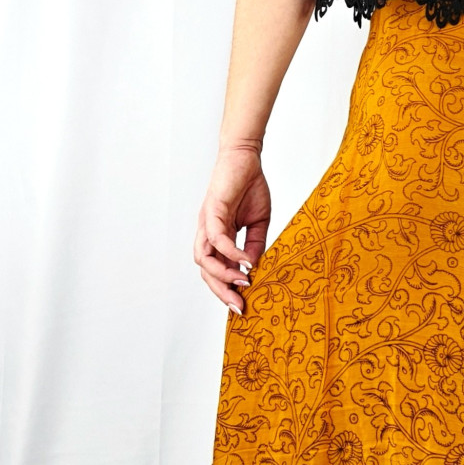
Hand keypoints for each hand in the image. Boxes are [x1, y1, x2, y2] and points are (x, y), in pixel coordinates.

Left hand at [194, 145, 270, 313]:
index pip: (217, 270)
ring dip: (222, 275)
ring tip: (243, 283)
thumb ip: (254, 245)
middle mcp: (208, 233)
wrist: (246, 158)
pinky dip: (230, 253)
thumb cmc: (250, 187)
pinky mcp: (212, 211)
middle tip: (239, 306)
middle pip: (206, 271)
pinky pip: (217, 239)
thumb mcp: (258, 223)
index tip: (244, 305)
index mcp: (218, 237)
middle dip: (221, 291)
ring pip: (204, 259)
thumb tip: (253, 268)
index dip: (227, 289)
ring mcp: (207, 223)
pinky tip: (246, 261)